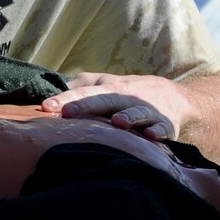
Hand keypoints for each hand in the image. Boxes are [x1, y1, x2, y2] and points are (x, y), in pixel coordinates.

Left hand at [41, 72, 188, 141]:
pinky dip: (157, 131)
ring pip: (137, 113)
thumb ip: (83, 85)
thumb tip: (54, 91)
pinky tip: (150, 136)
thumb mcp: (107, 83)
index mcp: (110, 89)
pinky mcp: (166, 124)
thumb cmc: (129, 92)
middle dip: (86, 106)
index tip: (46, 107)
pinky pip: (162, 129)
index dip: (65, 99)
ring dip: (128, 117)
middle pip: (106, 100)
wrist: (173, 96)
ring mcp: (147, 111)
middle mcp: (127, 98)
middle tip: (67, 113)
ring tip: (116, 122)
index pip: (84, 92)